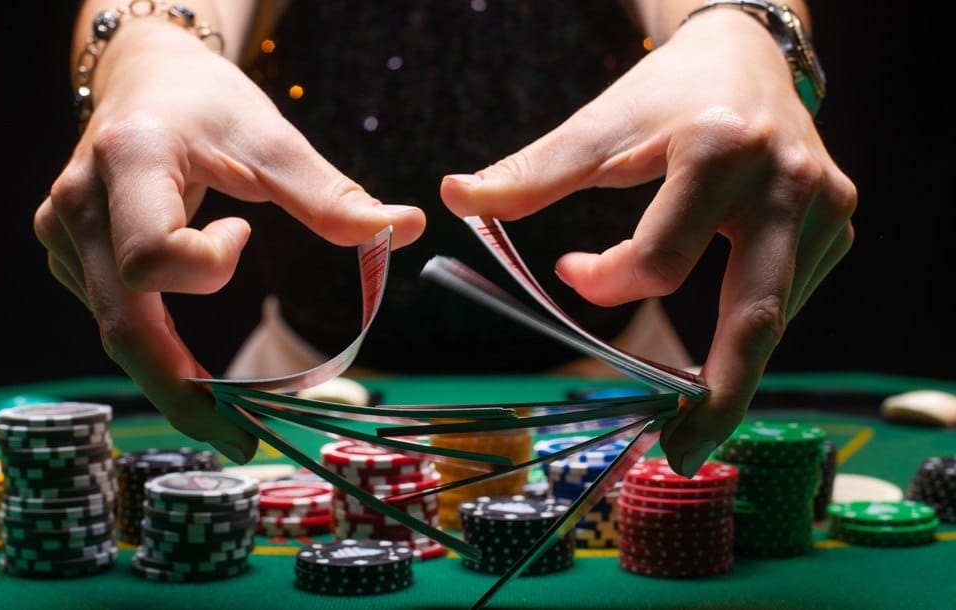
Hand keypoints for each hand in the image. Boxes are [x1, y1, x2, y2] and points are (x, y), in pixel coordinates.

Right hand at [33, 19, 424, 460]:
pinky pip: (113, 315)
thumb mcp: (270, 137)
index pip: (150, 255)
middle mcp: (78, 205)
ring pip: (116, 329)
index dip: (206, 267)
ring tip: (230, 423)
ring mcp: (62, 235)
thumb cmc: (209, 104)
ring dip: (172, 378)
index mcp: (127, 162)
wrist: (143, 79)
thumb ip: (329, 194)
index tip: (244, 232)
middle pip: (122, 322)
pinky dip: (156, 349)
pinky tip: (190, 369)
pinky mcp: (67, 256)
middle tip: (241, 442)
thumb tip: (404, 230)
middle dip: (181, 390)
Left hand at [439, 9, 855, 475]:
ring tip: (694, 415)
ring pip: (770, 315)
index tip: (570, 268)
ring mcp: (824, 209)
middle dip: (720, 397)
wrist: (749, 54)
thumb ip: (531, 174)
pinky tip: (723, 340)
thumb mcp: (599, 125)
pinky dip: (749, 326)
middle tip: (681, 456)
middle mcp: (787, 185)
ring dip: (729, 364)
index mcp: (722, 152)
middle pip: (754, 317)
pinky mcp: (836, 225)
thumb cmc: (665, 92)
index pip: (661, 261)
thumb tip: (453, 198)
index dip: (606, 281)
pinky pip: (788, 296)